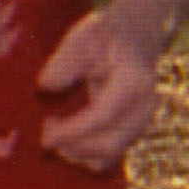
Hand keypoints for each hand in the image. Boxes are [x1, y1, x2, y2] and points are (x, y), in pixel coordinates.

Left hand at [32, 0, 167, 174]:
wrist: (139, 34)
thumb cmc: (108, 34)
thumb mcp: (85, 36)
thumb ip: (66, 60)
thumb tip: (46, 86)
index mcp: (133, 82)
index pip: (103, 116)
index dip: (73, 131)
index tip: (45, 135)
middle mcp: (144, 107)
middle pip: (108, 144)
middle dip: (73, 145)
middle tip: (45, 130)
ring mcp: (142, 122)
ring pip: (108, 155)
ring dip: (77, 152)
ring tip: (54, 131)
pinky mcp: (134, 131)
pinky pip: (109, 155)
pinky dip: (86, 153)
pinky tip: (67, 137)